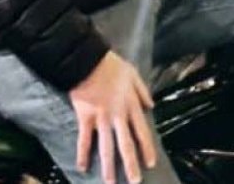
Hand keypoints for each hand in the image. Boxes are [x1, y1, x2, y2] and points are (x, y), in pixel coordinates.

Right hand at [69, 51, 156, 183]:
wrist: (87, 61)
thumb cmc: (110, 66)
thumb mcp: (133, 74)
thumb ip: (143, 91)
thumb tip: (151, 105)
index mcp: (131, 105)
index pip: (141, 132)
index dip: (146, 149)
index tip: (150, 163)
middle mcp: (118, 116)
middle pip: (126, 145)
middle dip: (131, 165)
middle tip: (135, 181)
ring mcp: (101, 118)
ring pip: (106, 147)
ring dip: (108, 167)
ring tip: (110, 183)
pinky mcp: (85, 118)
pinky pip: (84, 139)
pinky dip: (82, 154)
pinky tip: (82, 168)